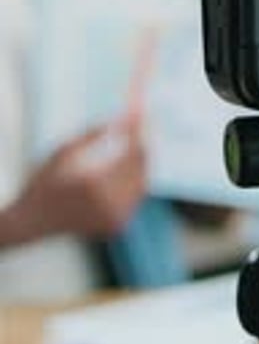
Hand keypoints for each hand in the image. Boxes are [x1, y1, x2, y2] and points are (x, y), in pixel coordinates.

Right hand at [0, 111, 145, 247]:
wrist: (31, 223)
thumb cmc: (44, 182)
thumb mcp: (62, 152)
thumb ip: (92, 134)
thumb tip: (120, 120)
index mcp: (93, 184)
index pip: (129, 153)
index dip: (136, 133)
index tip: (138, 117)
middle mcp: (108, 205)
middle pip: (140, 167)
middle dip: (141, 145)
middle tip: (141, 127)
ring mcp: (114, 218)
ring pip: (141, 182)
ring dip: (139, 162)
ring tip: (132, 143)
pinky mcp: (116, 226)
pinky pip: (134, 198)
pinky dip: (134, 180)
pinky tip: (128, 167)